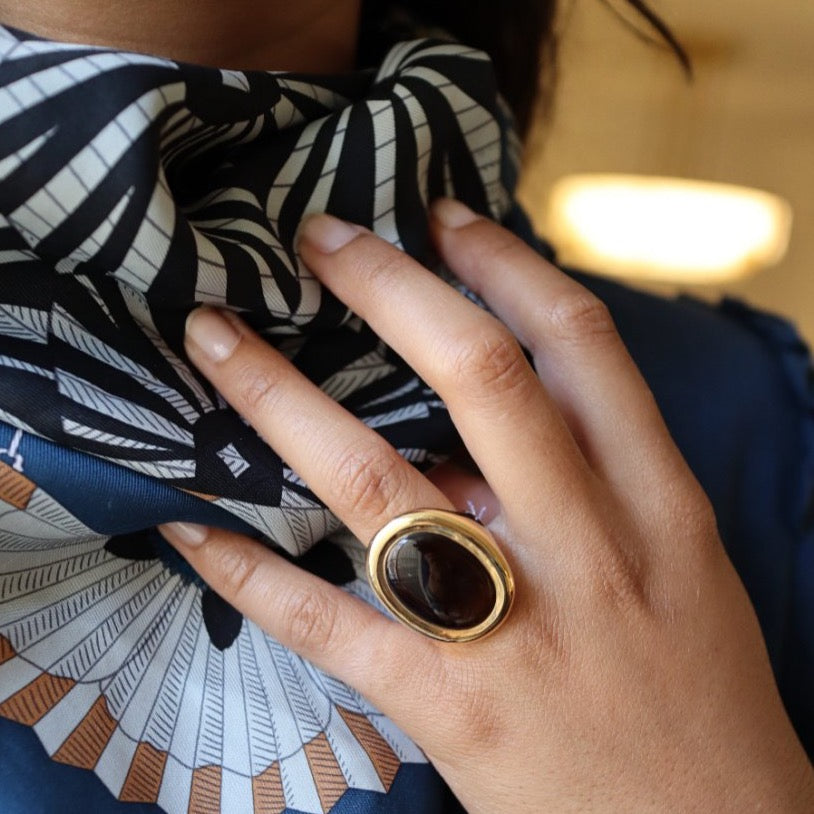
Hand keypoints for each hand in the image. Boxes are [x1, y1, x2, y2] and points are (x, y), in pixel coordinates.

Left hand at [160, 199, 813, 812]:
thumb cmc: (695, 690)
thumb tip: (476, 406)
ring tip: (216, 338)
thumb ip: (591, 475)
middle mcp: (582, 549)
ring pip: (376, 485)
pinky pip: (328, 623)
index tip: (439, 217)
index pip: (577, 345)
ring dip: (282, 400)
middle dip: (390, 290)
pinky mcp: (447, 709)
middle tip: (317, 238)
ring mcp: (510, 630)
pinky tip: (192, 522)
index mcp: (655, 503)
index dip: (503, 264)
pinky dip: (250, 571)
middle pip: (478, 380)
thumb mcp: (677, 561)